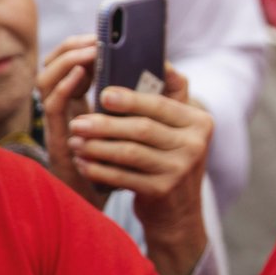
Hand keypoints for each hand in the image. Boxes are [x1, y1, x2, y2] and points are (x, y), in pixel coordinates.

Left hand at [40, 39, 212, 274]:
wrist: (179, 213)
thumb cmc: (170, 161)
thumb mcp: (180, 130)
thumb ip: (170, 99)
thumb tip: (160, 62)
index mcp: (199, 122)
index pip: (161, 105)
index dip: (130, 98)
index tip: (102, 93)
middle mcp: (195, 144)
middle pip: (142, 129)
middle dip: (105, 124)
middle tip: (77, 121)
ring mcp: (180, 169)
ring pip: (129, 152)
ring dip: (97, 146)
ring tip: (75, 141)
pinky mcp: (163, 191)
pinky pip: (122, 176)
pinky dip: (99, 168)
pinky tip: (83, 162)